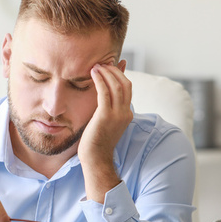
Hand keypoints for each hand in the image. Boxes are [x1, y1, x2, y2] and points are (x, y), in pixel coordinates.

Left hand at [79, 61, 132, 201]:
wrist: (95, 158)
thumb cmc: (96, 141)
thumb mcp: (105, 121)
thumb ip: (106, 107)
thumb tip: (104, 96)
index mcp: (127, 114)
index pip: (128, 88)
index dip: (121, 74)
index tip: (113, 63)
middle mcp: (125, 113)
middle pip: (125, 84)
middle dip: (114, 71)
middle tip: (103, 63)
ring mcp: (117, 114)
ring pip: (116, 85)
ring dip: (106, 73)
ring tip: (96, 66)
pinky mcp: (105, 116)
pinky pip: (105, 92)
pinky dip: (100, 80)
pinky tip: (93, 73)